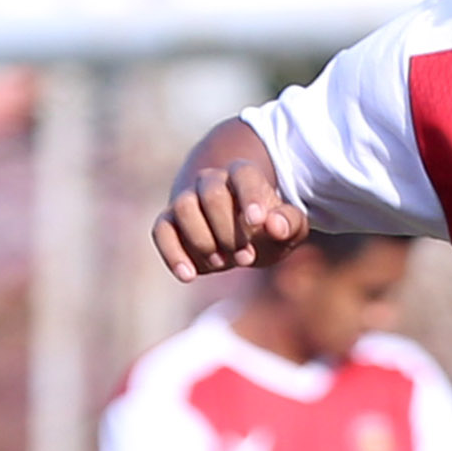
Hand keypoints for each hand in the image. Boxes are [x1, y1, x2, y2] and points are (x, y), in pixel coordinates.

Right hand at [154, 124, 306, 279]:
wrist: (241, 239)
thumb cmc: (268, 230)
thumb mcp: (290, 228)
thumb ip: (289, 223)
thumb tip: (274, 225)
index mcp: (243, 175)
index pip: (244, 175)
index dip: (250, 196)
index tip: (257, 222)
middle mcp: (210, 180)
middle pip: (211, 194)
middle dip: (229, 231)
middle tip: (246, 256)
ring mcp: (186, 199)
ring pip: (184, 208)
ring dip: (204, 242)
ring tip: (223, 262)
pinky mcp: (169, 222)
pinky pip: (161, 231)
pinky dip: (173, 254)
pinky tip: (189, 276)